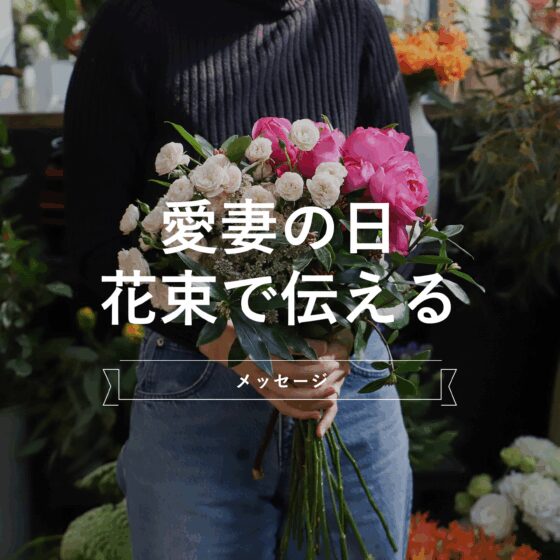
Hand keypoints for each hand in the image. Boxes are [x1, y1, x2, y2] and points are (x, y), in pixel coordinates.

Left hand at [199, 323, 349, 436]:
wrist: (208, 332)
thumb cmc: (231, 349)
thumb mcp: (249, 366)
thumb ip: (268, 375)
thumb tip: (290, 380)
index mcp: (258, 385)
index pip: (283, 405)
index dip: (302, 412)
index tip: (319, 414)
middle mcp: (260, 378)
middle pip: (292, 394)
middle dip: (316, 395)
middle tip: (335, 389)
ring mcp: (261, 361)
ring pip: (295, 374)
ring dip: (318, 371)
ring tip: (333, 364)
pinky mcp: (262, 344)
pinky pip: (291, 350)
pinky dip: (310, 350)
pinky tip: (321, 345)